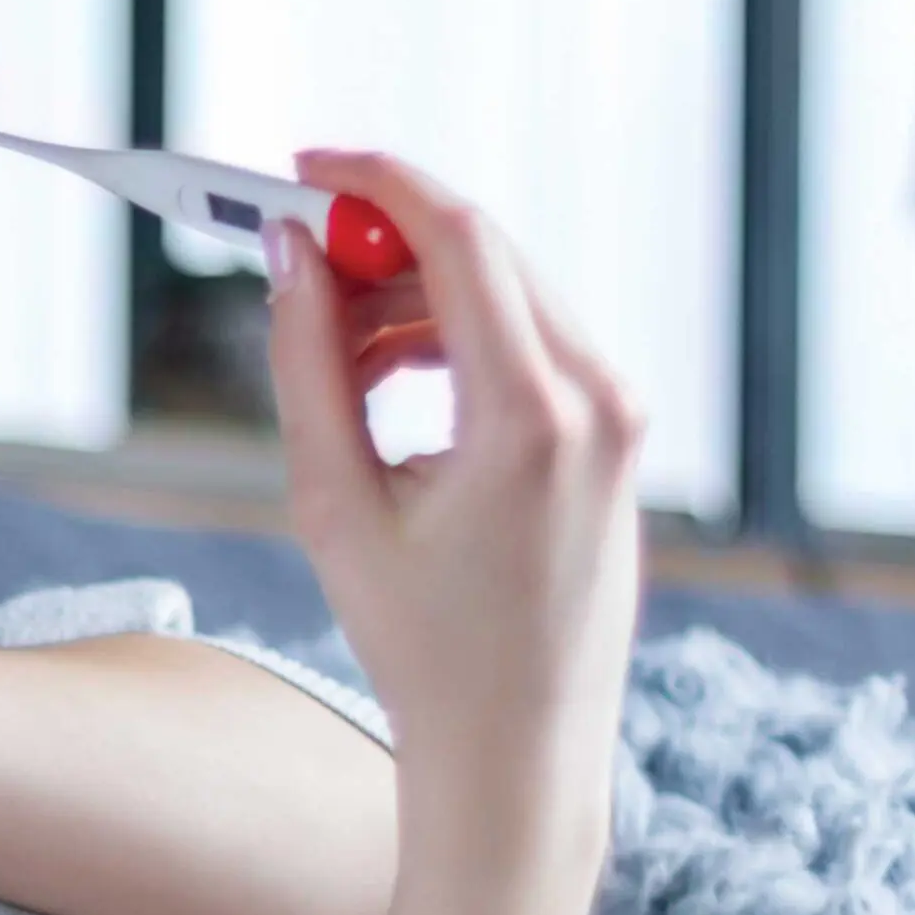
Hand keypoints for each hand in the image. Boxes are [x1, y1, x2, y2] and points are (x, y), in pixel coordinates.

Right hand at [265, 151, 643, 852]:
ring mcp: (621, 415)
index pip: (460, 236)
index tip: (303, 169)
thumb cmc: (419, 644)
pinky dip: (454, 340)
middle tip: (294, 261)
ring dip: (412, 299)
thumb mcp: (333, 504)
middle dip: (383, 241)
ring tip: (331, 362)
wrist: (517, 745)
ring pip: (507, 295)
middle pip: (486, 253)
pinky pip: (532, 344)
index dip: (375, 182)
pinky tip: (389, 393)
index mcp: (531, 412)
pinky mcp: (617, 436)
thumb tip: (293, 258)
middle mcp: (598, 397)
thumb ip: (308, 366)